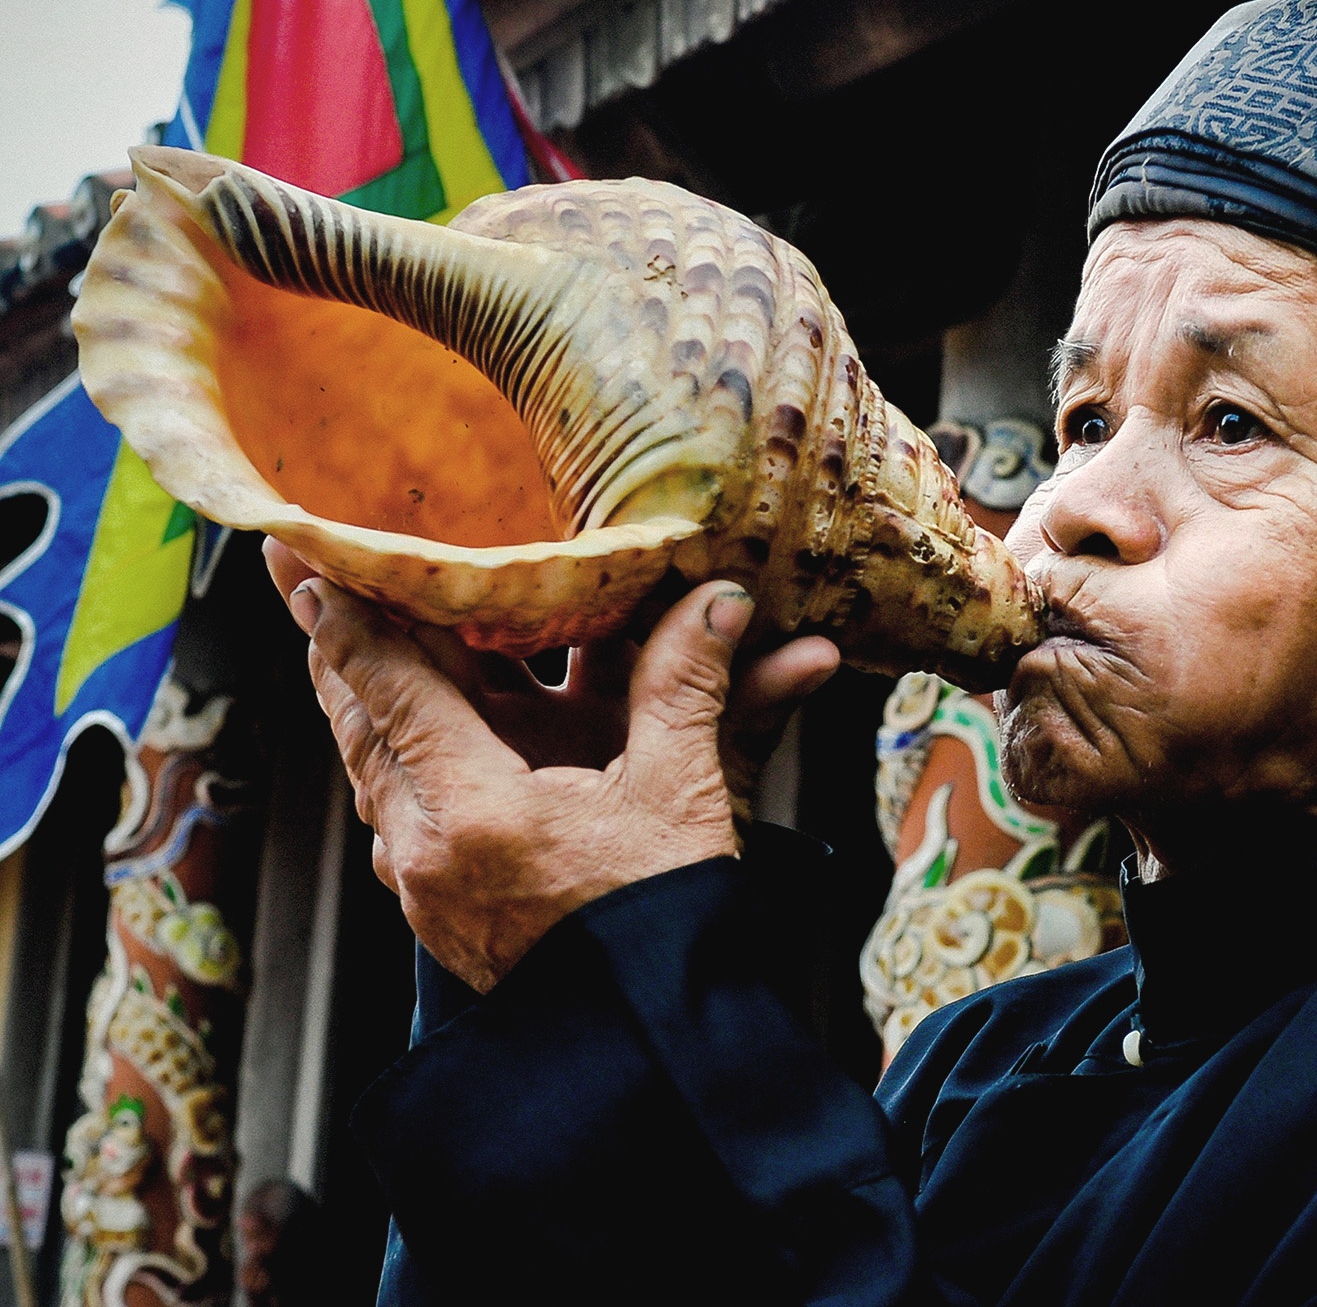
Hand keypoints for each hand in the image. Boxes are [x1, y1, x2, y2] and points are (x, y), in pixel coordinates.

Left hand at [263, 540, 838, 991]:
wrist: (645, 1045)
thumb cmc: (662, 925)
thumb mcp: (682, 796)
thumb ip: (686, 688)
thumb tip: (716, 601)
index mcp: (477, 809)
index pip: (392, 686)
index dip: (352, 617)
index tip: (312, 561)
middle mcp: (427, 847)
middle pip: (361, 720)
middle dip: (340, 645)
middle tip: (310, 577)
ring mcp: (423, 882)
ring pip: (371, 765)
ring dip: (363, 696)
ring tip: (348, 637)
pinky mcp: (437, 906)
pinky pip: (393, 808)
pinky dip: (395, 751)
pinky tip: (413, 726)